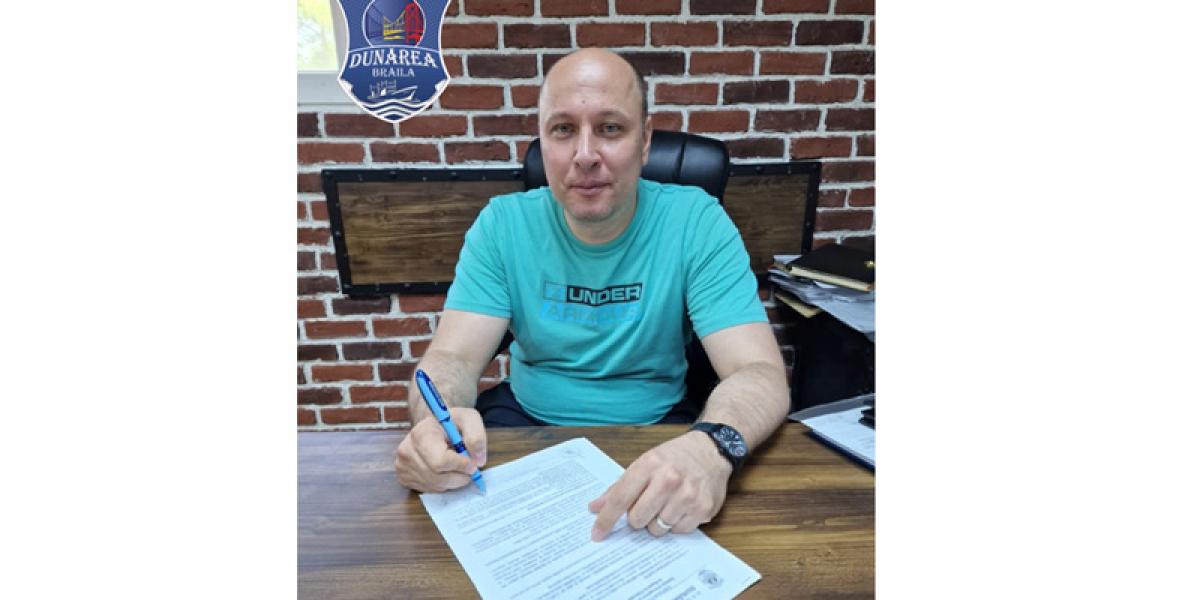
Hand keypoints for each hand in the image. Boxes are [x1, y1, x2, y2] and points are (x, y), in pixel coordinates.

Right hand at [393, 407, 487, 491]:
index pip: (440, 461)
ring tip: (457, 467)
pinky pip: (429, 490)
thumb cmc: (451, 423)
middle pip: (438, 478)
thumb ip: (476, 437)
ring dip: (453, 481)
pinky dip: (443, 485)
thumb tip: (478, 461)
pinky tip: (445, 471)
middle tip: (469, 469)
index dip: (460, 466)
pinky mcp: (403, 477)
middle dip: (459, 476)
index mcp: (421, 434)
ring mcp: (402, 465)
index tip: (473, 464)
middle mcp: (406, 450)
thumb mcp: (469, 419)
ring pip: (435, 486)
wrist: (434, 427)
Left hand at [588, 431, 731, 540]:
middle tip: (647, 504)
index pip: (620, 498)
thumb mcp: (644, 463)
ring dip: (658, 521)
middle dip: (638, 517)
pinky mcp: (703, 508)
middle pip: (637, 519)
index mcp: (649, 464)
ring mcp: (688, 495)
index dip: (606, 519)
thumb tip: (595, 508)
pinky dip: (677, 523)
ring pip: (657, 529)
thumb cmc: (674, 457)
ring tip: (667, 503)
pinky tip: (682, 507)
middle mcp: (669, 479)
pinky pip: (678, 531)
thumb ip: (619, 487)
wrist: (711, 450)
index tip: (597, 533)